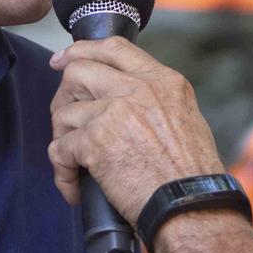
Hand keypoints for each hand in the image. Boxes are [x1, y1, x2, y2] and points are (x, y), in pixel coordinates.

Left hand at [50, 38, 225, 221]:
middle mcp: (138, 89)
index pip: (113, 48)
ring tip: (74, 162)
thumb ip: (155, 100)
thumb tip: (123, 100)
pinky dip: (62, 173)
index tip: (63, 59)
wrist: (191, 204)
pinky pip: (59, 150)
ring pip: (62, 112)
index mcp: (162, 81)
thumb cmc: (193, 174)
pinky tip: (74, 188)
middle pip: (78, 71)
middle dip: (64, 97)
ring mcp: (114, 112)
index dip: (81, 50)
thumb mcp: (186, 118)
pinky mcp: (96, 142)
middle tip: (66, 122)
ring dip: (62, 139)